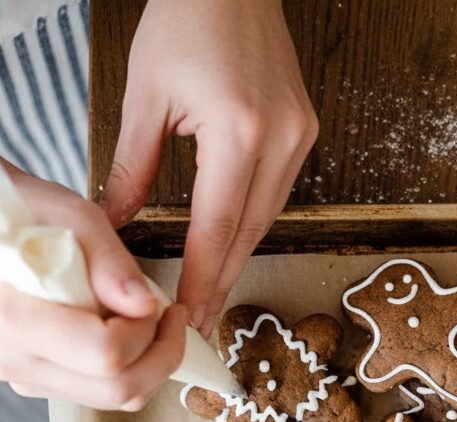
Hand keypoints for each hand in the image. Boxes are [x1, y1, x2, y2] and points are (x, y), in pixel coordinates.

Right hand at [0, 166, 186, 410]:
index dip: (146, 331)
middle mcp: (13, 358)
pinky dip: (121, 366)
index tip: (158, 303)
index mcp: (12, 317)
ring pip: (109, 397)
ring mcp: (22, 374)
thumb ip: (106, 257)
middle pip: (116, 389)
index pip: (105, 354)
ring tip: (143, 319)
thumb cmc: (7, 208)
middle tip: (169, 318)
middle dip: (160, 355)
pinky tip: (116, 327)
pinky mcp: (32, 378)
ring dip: (143, 362)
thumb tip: (143, 303)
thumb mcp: (57, 209)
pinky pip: (92, 390)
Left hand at [101, 0, 317, 336]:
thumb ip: (134, 168)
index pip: (215, 227)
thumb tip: (116, 226)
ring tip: (210, 293)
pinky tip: (230, 246)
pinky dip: (250, 225)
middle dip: (220, 281)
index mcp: (238, 130)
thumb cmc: (187, 21)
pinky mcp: (303, 132)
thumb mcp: (145, 95)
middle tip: (200, 321)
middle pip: (247, 234)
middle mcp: (278, 140)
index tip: (188, 315)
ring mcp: (298, 137)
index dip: (200, 278)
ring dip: (236, 257)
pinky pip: (276, 196)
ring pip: (266, 220)